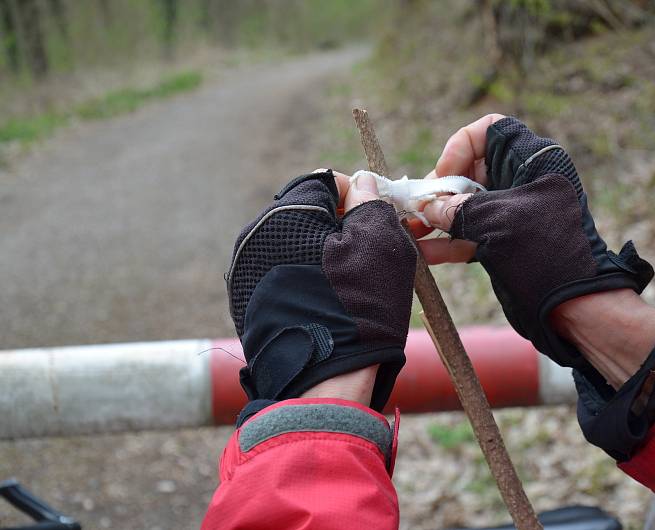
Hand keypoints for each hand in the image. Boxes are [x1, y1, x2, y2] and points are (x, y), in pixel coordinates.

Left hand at [226, 170, 416, 419]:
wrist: (325, 380)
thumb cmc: (361, 306)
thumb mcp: (380, 244)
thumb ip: (369, 203)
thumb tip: (360, 181)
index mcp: (287, 213)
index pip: (325, 181)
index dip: (356, 195)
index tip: (375, 218)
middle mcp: (256, 236)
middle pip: (306, 212)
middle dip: (338, 224)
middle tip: (368, 251)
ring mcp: (246, 271)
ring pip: (294, 243)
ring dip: (321, 251)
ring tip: (350, 282)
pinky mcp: (247, 302)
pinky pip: (282, 274)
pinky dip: (305, 278)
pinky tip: (328, 302)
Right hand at [419, 116, 654, 373]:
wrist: (571, 306)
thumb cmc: (544, 254)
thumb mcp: (498, 222)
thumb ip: (459, 210)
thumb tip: (428, 208)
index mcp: (532, 163)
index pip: (491, 131)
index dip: (462, 147)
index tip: (446, 174)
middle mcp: (521, 182)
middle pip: (470, 170)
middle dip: (440, 188)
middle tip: (419, 208)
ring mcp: (511, 214)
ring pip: (466, 204)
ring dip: (436, 217)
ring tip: (409, 230)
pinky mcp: (502, 242)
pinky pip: (468, 233)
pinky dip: (445, 241)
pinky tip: (421, 252)